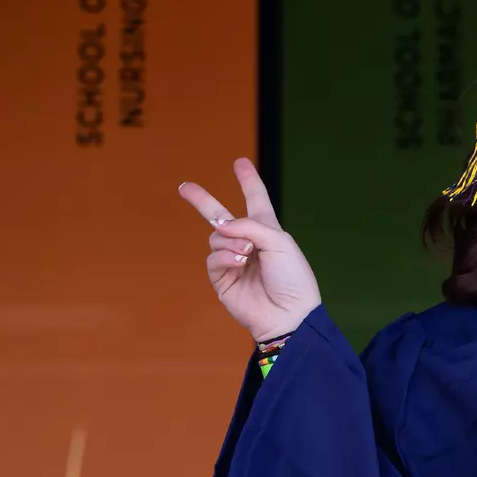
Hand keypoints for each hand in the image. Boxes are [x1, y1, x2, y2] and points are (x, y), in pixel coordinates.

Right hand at [180, 159, 321, 341]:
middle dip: (202, 200)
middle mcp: (248, 242)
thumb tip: (221, 224)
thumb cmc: (292, 278)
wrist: (288, 314)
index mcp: (268, 230)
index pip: (256, 200)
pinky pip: (212, 257)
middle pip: (220, 215)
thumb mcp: (279, 242)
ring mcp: (233, 261)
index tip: (239, 162)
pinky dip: (224, 256)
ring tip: (247, 254)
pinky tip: (239, 263)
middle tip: (185, 186)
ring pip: (216, 237)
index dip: (248, 181)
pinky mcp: (222, 278)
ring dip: (230, 242)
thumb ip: (249, 226)